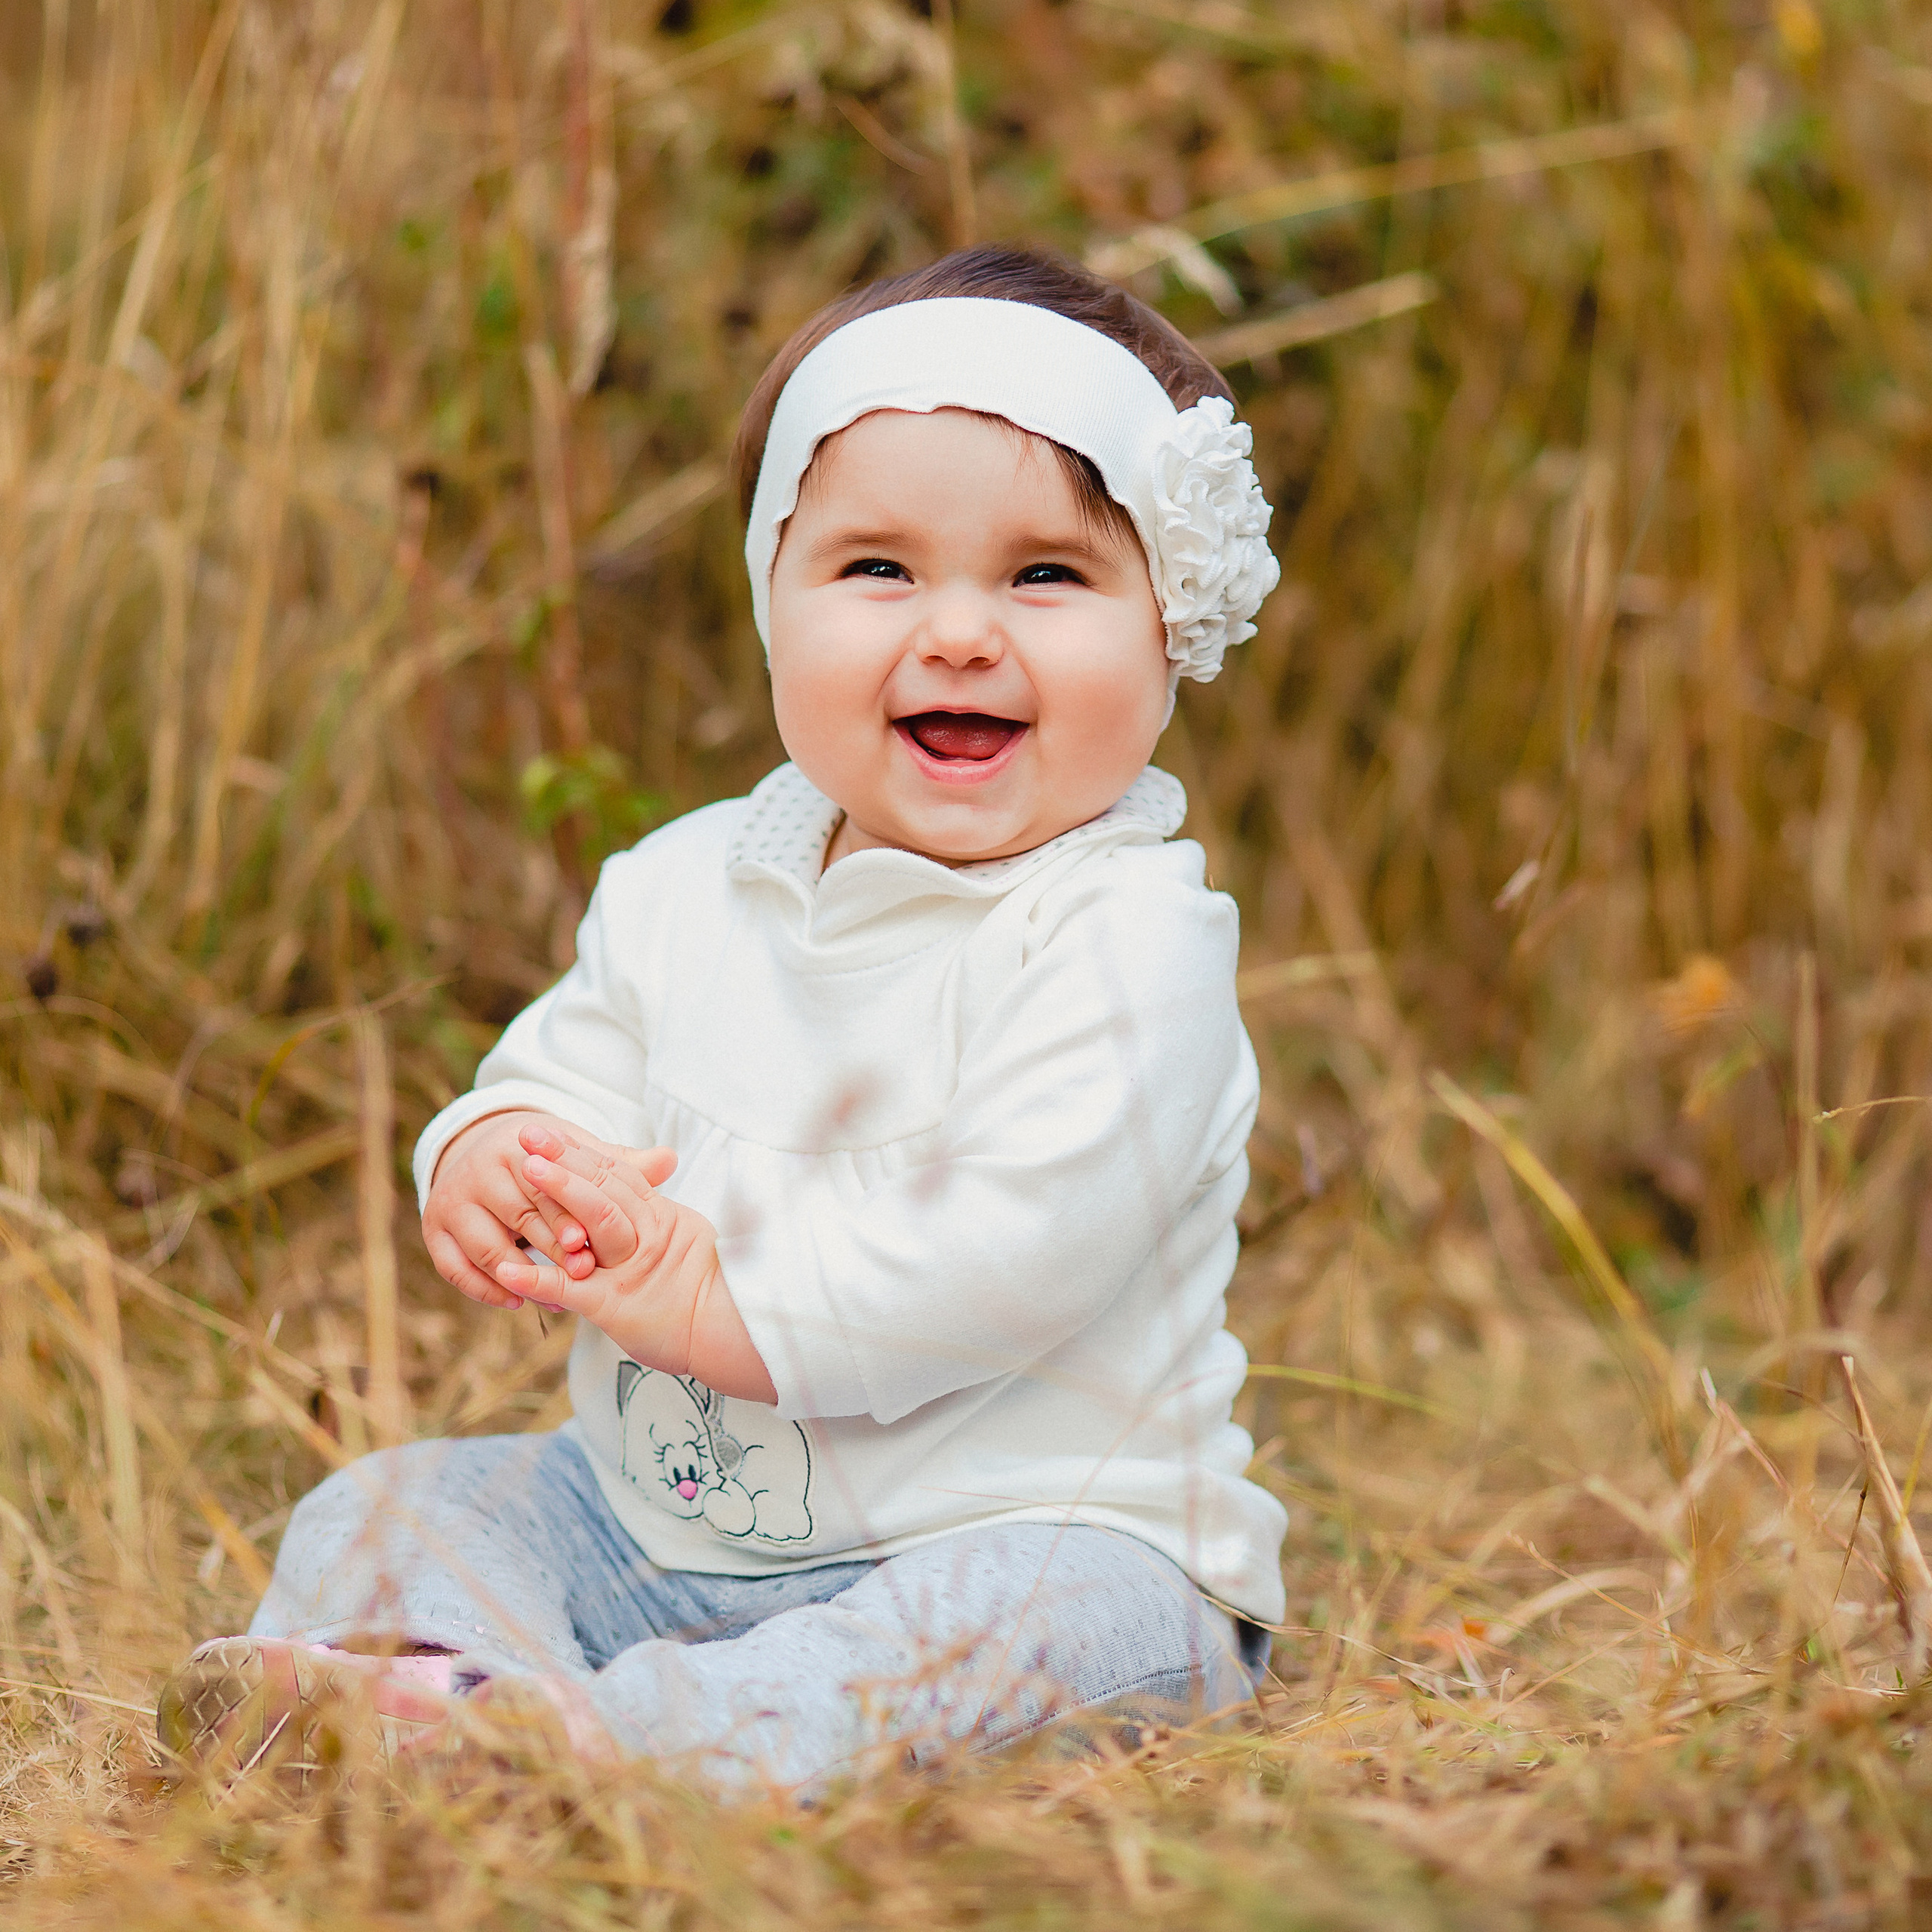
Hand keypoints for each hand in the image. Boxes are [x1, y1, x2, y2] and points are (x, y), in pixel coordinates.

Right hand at [421, 1111, 675, 1312]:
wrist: (482, 1155)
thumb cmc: (544, 1163)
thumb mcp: (576, 1156)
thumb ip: (620, 1164)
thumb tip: (671, 1159)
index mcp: (512, 1148)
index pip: (542, 1185)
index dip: (569, 1214)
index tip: (591, 1241)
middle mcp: (475, 1171)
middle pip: (517, 1217)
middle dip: (552, 1249)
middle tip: (584, 1275)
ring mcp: (450, 1201)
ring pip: (486, 1246)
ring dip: (520, 1274)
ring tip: (556, 1297)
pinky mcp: (434, 1231)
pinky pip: (455, 1268)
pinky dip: (484, 1289)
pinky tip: (518, 1300)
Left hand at [495, 1122, 775, 1403]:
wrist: (736, 1335)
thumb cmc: (714, 1295)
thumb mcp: (690, 1243)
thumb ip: (661, 1218)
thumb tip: (653, 1190)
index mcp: (663, 1220)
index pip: (619, 1175)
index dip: (583, 1151)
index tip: (551, 1132)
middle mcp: (647, 1237)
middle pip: (604, 1187)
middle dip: (565, 1157)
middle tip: (528, 1134)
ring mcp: (630, 1269)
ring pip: (597, 1220)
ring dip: (559, 1192)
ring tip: (524, 1170)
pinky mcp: (616, 1307)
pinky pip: (572, 1288)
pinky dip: (537, 1277)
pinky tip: (507, 1267)